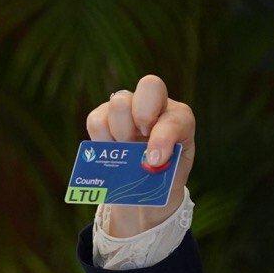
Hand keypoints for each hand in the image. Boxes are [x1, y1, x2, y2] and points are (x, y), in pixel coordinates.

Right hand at [85, 73, 195, 236]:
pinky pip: (96, 120)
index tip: (156, 160)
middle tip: (141, 139)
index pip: (175, 116)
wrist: (146, 187)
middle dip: (144, 114)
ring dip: (121, 132)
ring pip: (120, 103)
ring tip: (126, 149)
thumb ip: (167, 159)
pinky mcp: (103, 116)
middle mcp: (153, 104)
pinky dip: (101, 139)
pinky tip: (111, 150)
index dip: (163, 137)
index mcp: (177, 117)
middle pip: (150, 85)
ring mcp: (127, 107)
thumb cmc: (164, 173)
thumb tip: (148, 160)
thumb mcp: (175, 168)